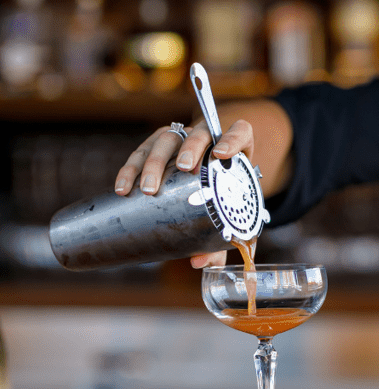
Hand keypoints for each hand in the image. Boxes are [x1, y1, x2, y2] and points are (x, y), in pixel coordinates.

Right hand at [114, 118, 256, 268]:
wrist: (209, 173)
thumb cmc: (224, 192)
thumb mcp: (230, 211)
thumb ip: (222, 238)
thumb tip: (200, 262)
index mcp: (236, 146)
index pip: (240, 132)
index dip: (232, 139)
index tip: (223, 154)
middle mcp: (208, 136)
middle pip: (199, 133)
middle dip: (189, 149)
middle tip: (183, 168)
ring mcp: (181, 138)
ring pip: (166, 138)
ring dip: (154, 161)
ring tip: (147, 188)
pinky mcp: (158, 144)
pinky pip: (141, 151)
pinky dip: (130, 168)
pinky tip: (122, 188)